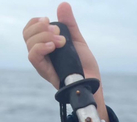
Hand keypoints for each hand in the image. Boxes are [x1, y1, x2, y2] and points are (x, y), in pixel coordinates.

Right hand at [23, 2, 108, 121]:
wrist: (92, 82)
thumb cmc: (85, 65)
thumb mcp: (77, 40)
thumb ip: (69, 24)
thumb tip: (63, 4)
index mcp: (46, 45)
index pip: (30, 30)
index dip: (35, 22)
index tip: (48, 20)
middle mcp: (41, 54)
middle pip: (27, 35)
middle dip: (41, 28)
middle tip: (58, 32)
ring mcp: (42, 63)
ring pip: (30, 44)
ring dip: (44, 37)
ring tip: (60, 41)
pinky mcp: (45, 72)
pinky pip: (34, 57)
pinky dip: (41, 48)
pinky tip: (52, 46)